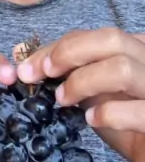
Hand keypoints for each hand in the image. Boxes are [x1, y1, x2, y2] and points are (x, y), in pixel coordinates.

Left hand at [15, 28, 144, 161]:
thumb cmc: (127, 125)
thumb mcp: (97, 94)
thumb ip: (73, 75)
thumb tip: (29, 65)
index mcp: (137, 50)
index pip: (95, 36)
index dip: (58, 47)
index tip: (28, 68)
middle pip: (112, 39)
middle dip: (70, 53)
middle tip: (44, 74)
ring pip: (122, 68)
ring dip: (83, 81)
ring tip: (63, 100)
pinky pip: (138, 110)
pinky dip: (108, 113)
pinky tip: (91, 120)